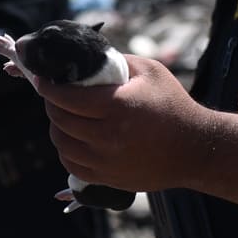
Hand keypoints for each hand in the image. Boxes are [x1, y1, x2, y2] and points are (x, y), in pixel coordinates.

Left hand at [35, 55, 208, 193]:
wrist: (195, 149)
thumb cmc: (173, 105)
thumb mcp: (149, 71)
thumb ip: (116, 61)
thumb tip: (85, 59)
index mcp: (117, 106)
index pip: (66, 97)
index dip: (48, 87)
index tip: (42, 80)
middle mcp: (108, 135)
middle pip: (60, 119)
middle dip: (51, 104)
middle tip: (53, 96)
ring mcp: (106, 160)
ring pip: (62, 143)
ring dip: (57, 127)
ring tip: (63, 117)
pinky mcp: (108, 178)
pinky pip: (72, 165)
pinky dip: (67, 150)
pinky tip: (73, 139)